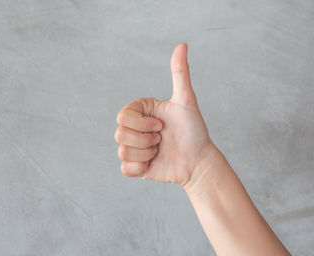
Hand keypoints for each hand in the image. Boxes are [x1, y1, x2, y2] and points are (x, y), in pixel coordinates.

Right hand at [114, 43, 215, 185]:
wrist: (199, 161)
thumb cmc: (194, 130)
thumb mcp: (186, 100)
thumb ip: (180, 73)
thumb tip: (182, 45)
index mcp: (140, 113)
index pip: (122, 116)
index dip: (142, 124)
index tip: (162, 125)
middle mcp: (134, 129)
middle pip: (119, 134)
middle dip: (145, 140)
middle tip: (161, 139)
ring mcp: (133, 148)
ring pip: (122, 152)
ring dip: (146, 154)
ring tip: (160, 150)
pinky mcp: (135, 167)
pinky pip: (125, 169)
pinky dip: (141, 168)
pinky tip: (154, 163)